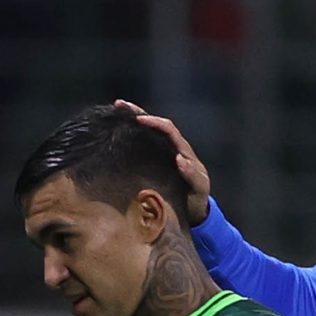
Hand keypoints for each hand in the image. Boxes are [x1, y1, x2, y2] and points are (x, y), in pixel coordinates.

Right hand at [114, 99, 210, 225]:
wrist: (195, 210)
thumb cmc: (197, 199)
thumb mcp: (199, 189)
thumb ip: (193, 175)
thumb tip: (180, 159)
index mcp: (184, 151)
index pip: (169, 130)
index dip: (155, 122)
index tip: (139, 119)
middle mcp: (174, 148)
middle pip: (157, 125)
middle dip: (139, 113)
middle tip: (119, 104)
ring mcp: (165, 154)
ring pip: (149, 132)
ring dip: (133, 120)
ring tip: (116, 110)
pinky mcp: (157, 161)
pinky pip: (144, 144)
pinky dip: (132, 135)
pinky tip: (118, 131)